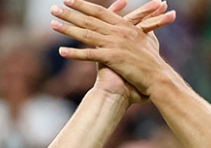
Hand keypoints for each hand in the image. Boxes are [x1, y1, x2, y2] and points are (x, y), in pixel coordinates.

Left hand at [53, 0, 176, 96]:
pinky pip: (90, 55)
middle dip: (70, 13)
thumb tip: (141, 24)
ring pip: (86, 34)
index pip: (100, 11)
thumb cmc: (153, 61)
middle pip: (89, 20)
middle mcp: (118, 32)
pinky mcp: (113, 59)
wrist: (158, 77)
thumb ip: (142, 28)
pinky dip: (75, 54)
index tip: (69, 0)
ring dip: (67, 29)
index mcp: (124, 25)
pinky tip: (61, 52)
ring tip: (52, 24)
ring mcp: (114, 44)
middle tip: (53, 8)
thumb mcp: (149, 39)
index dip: (83, 5)